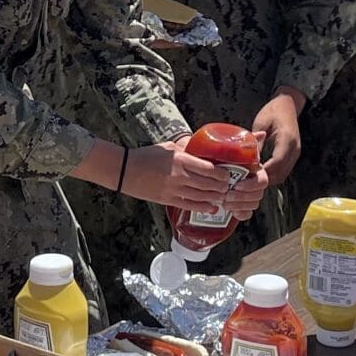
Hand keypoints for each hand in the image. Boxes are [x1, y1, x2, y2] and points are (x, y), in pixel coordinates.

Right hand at [128, 138, 268, 217]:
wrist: (126, 170)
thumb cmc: (147, 156)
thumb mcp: (169, 147)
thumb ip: (186, 149)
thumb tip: (201, 147)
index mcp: (181, 160)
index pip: (208, 169)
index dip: (222, 174)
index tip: (229, 174)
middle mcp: (179, 176)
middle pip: (208, 184)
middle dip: (222, 187)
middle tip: (229, 186)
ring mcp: (174, 190)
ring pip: (202, 196)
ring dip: (215, 197)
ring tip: (223, 196)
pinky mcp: (168, 200)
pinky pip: (190, 205)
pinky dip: (203, 207)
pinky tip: (212, 207)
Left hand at [250, 89, 304, 188]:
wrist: (288, 104)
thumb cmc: (273, 111)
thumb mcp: (260, 124)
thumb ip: (256, 142)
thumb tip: (246, 160)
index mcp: (287, 140)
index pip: (276, 163)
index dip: (263, 172)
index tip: (248, 176)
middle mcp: (294, 149)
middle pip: (280, 173)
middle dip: (264, 180)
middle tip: (247, 182)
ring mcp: (295, 153)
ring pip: (282, 175)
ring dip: (268, 179)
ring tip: (251, 179)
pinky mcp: (292, 155)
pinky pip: (283, 170)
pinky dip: (272, 174)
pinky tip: (259, 173)